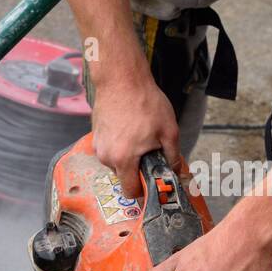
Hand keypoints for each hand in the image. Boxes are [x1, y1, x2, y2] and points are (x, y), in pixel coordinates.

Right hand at [91, 67, 179, 197]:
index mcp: (124, 160)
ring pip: (116, 162)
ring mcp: (99, 146)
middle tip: (150, 151)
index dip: (144, 190)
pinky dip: (120, 144)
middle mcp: (107, 157)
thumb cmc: (145, 102)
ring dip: (128, 156)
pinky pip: (110, 149)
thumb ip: (173, 156)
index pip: (130, 192)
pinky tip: (129, 128)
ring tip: (139, 135)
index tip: (153, 181)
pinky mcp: (96, 135)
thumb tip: (176, 172)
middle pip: (124, 176)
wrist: (121, 78)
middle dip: (137, 169)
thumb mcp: (169, 130)